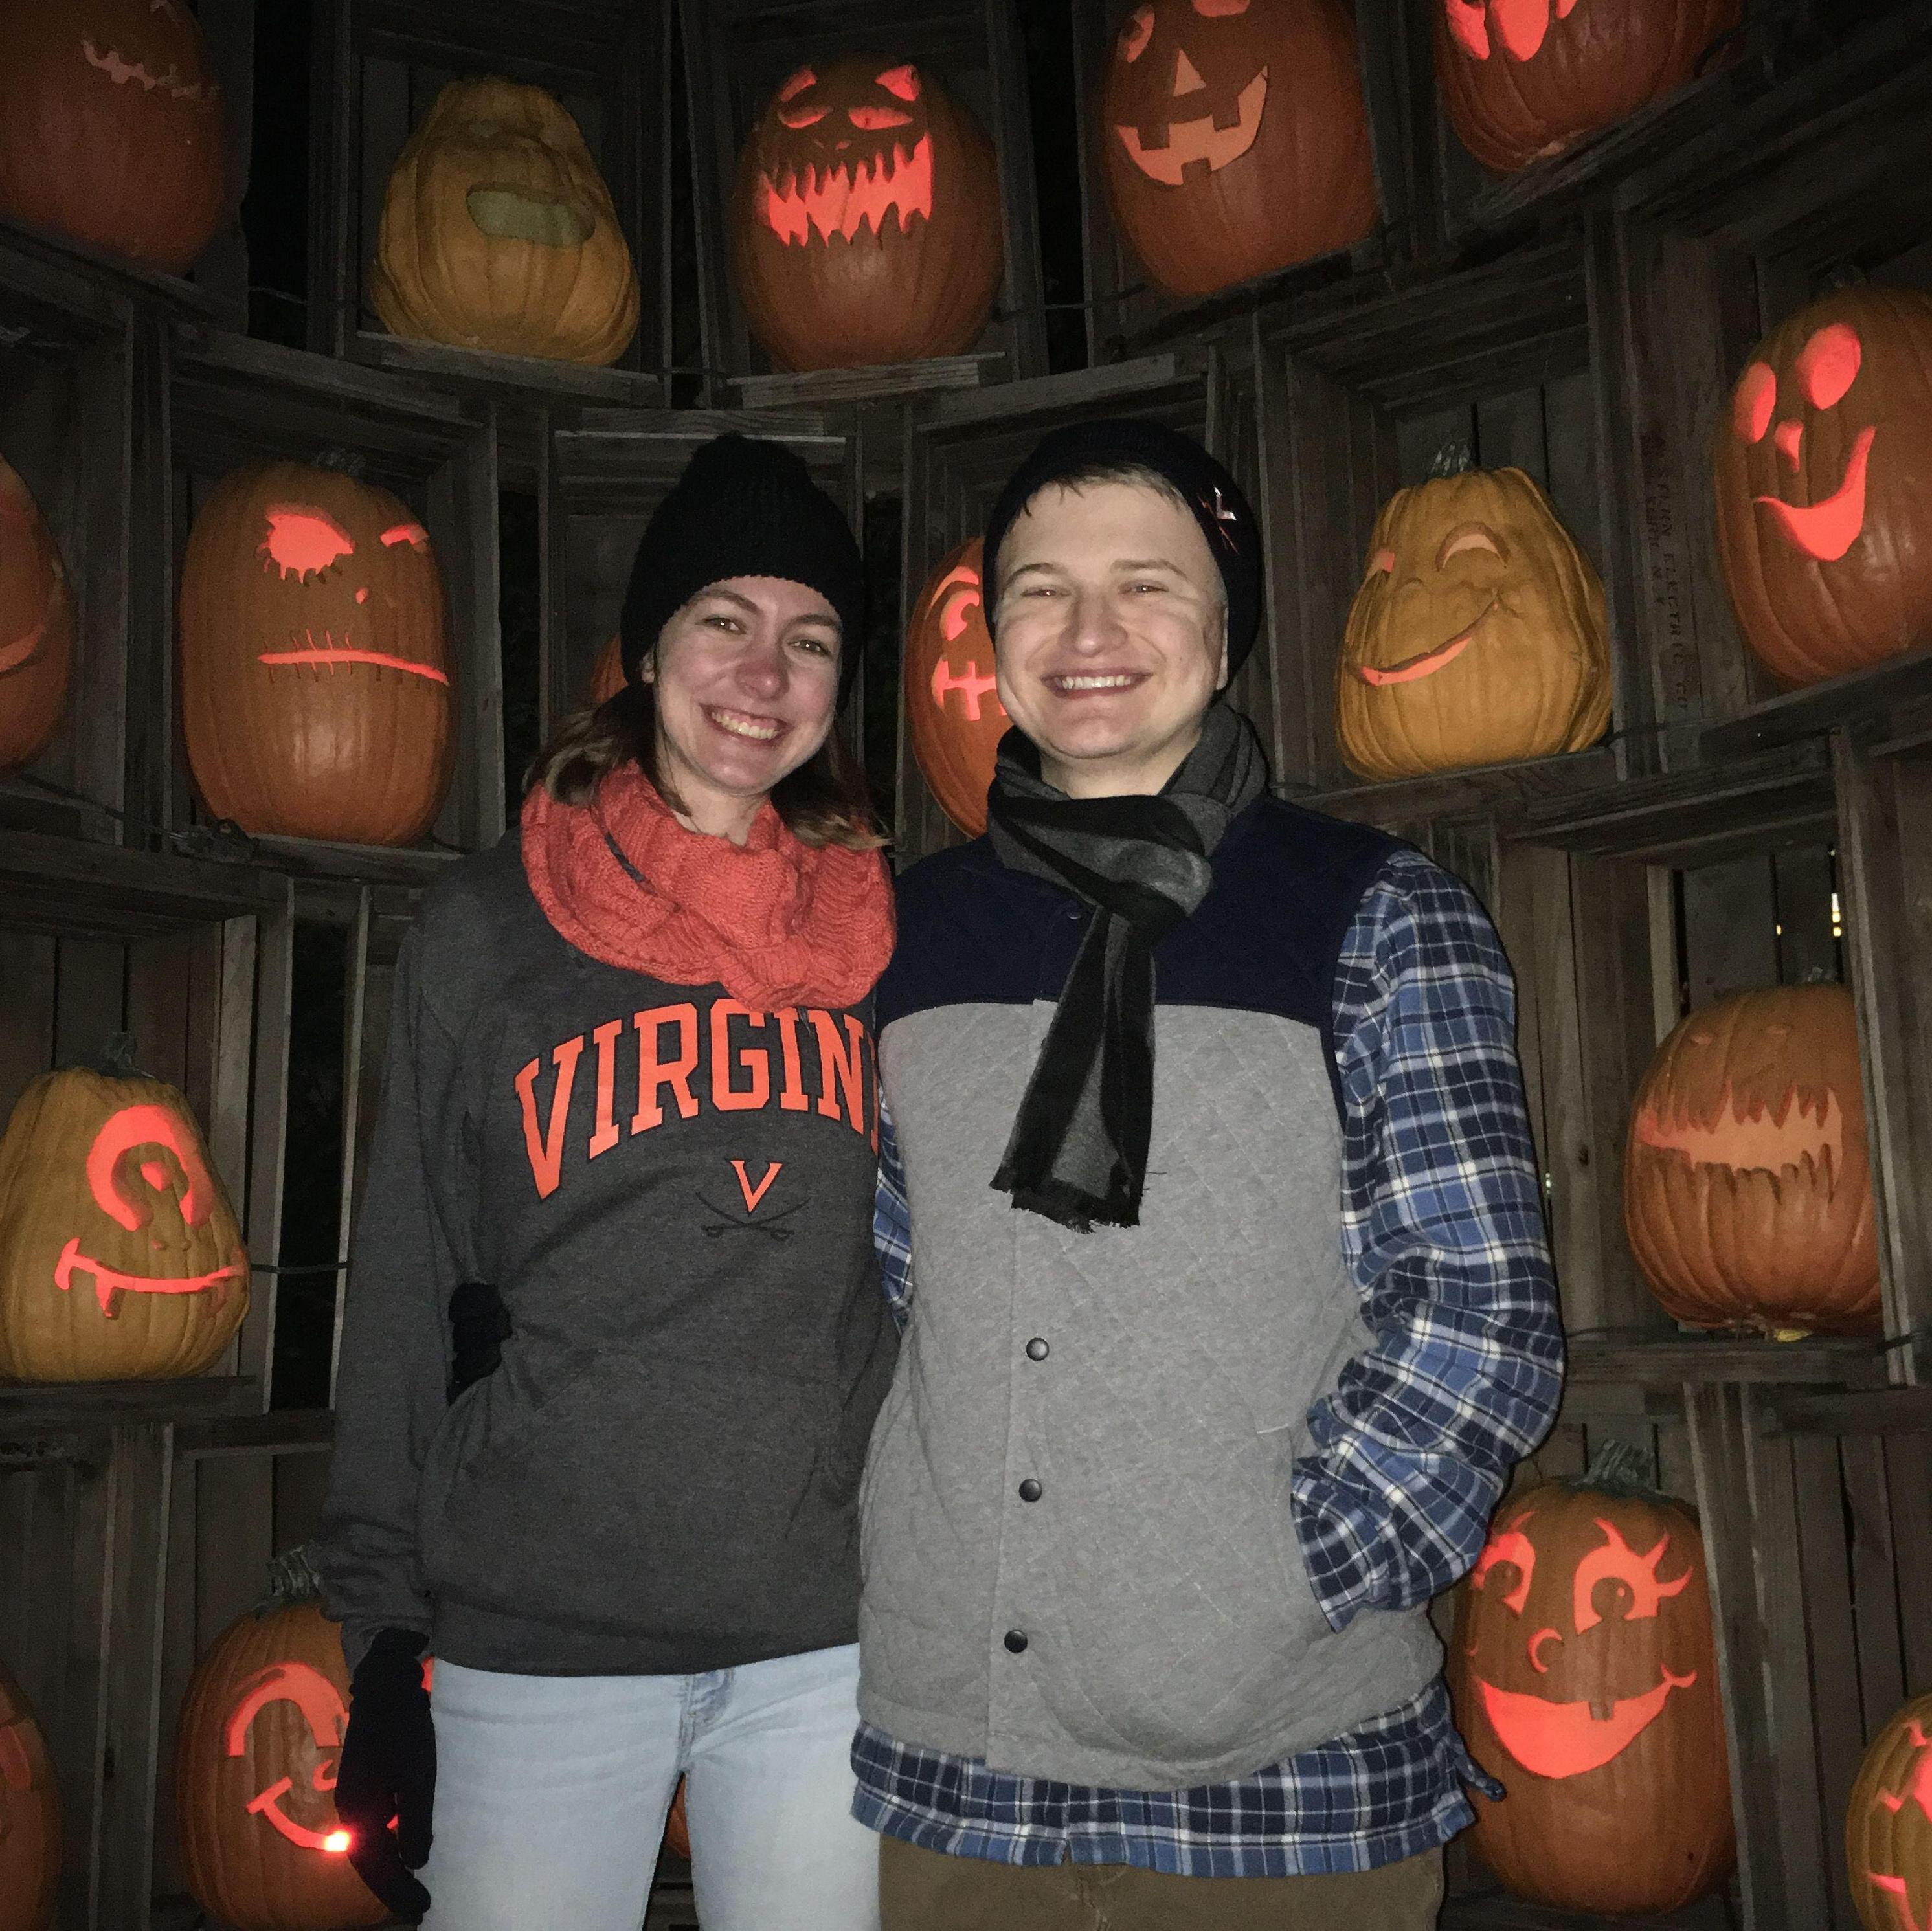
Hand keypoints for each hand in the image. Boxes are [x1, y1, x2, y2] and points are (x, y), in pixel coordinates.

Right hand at [337, 1627, 434, 1921]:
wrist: (386, 1687)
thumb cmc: (405, 1730)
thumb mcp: (417, 1778)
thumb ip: (414, 1823)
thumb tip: (415, 1864)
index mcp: (359, 1813)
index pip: (377, 1867)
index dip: (397, 1892)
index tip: (419, 1912)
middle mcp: (350, 1810)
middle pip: (369, 1862)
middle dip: (392, 1888)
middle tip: (419, 1910)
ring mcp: (354, 1796)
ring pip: (369, 1847)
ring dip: (389, 1870)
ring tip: (413, 1888)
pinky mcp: (365, 1784)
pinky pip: (373, 1830)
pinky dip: (387, 1848)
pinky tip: (404, 1851)